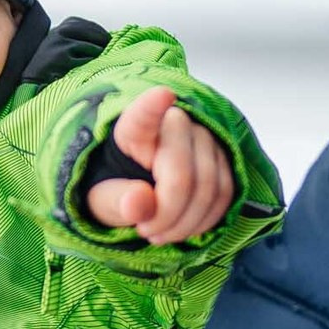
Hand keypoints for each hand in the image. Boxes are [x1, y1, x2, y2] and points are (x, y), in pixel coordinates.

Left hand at [84, 86, 235, 246]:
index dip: (153, 107)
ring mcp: (204, 137)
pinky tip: (184, 227)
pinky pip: (226, 193)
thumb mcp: (102, 201)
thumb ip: (116, 202)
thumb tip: (138, 204)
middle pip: (183, 176)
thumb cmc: (118, 189)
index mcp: (132, 129)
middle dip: (166, 216)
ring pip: (210, 188)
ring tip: (160, 234)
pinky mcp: (224, 156)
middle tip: (145, 232)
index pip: (144, 116)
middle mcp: (174, 123)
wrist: (139, 190)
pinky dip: (206, 220)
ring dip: (186, 224)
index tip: (163, 95)